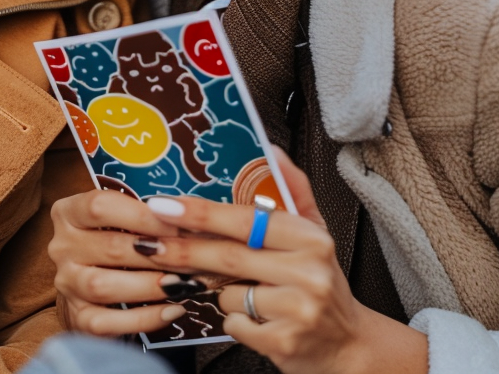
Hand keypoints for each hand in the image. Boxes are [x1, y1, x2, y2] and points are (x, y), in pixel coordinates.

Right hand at [48, 189, 190, 335]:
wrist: (92, 283)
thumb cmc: (115, 240)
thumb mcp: (121, 218)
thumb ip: (144, 215)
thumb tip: (188, 220)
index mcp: (68, 212)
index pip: (99, 206)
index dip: (142, 215)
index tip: (178, 222)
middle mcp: (61, 246)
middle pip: (108, 247)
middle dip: (155, 253)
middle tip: (191, 257)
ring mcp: (66, 283)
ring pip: (103, 286)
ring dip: (148, 286)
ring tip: (182, 284)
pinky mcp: (77, 317)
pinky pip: (106, 323)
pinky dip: (143, 319)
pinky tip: (172, 310)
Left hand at [142, 148, 427, 373]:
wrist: (349, 347)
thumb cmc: (322, 281)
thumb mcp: (315, 232)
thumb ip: (293, 190)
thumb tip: (272, 150)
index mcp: (311, 238)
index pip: (244, 220)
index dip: (200, 213)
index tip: (164, 207)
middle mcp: (308, 271)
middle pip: (227, 256)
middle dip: (183, 250)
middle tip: (149, 244)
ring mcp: (297, 309)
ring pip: (227, 292)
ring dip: (220, 290)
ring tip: (246, 291)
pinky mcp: (284, 343)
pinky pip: (234, 323)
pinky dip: (234, 319)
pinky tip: (256, 318)